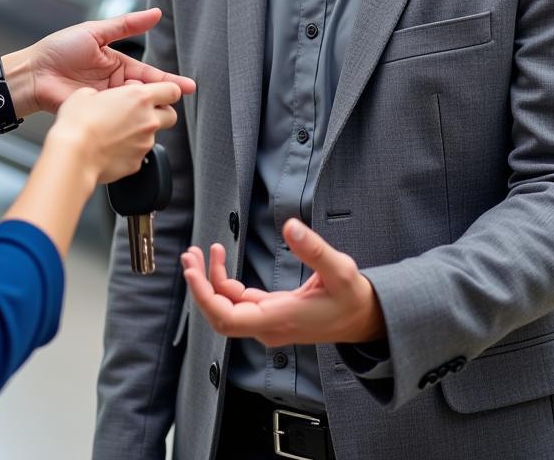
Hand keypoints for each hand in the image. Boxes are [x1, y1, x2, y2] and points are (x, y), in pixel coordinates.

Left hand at [22, 9, 195, 113]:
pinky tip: (141, 124)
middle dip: (164, 98)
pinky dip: (129, 121)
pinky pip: (117, 119)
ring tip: (166, 113)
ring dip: (148, 110)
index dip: (169, 81)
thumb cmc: (58, 49)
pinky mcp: (96, 115)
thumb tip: (156, 13)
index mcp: (117, 64)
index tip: (188, 86)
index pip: (148, 74)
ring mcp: (106, 102)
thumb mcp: (95, 32)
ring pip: (134, 108)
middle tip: (182, 103)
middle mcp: (114, 85)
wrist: (32, 73)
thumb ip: (126, 24)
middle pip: (145, 94)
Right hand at [49, 81, 180, 183]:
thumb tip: (98, 98)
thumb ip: (102, 93)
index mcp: (139, 98)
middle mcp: (148, 120)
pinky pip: (139, 154)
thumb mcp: (85, 93)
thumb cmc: (77, 124)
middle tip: (141, 113)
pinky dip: (129, 150)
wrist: (73, 155)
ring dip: (141, 133)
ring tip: (117, 133)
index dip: (167, 90)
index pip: (172, 90)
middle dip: (160, 113)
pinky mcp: (137, 163)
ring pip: (153, 136)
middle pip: (171, 115)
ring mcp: (145, 144)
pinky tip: (111, 148)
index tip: (159, 93)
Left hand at [181, 219, 385, 345]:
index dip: (203, 295)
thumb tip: (290, 226)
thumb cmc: (353, 299)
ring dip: (209, 280)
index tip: (191, 271)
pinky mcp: (269, 313)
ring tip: (199, 252)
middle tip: (189, 255)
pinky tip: (221, 260)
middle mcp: (267, 326)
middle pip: (218, 314)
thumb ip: (314, 249)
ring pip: (226, 306)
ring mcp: (266, 322)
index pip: (226, 317)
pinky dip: (224, 281)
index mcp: (277, 319)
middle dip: (199, 285)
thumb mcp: (340, 270)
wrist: (364, 320)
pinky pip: (237, 301)